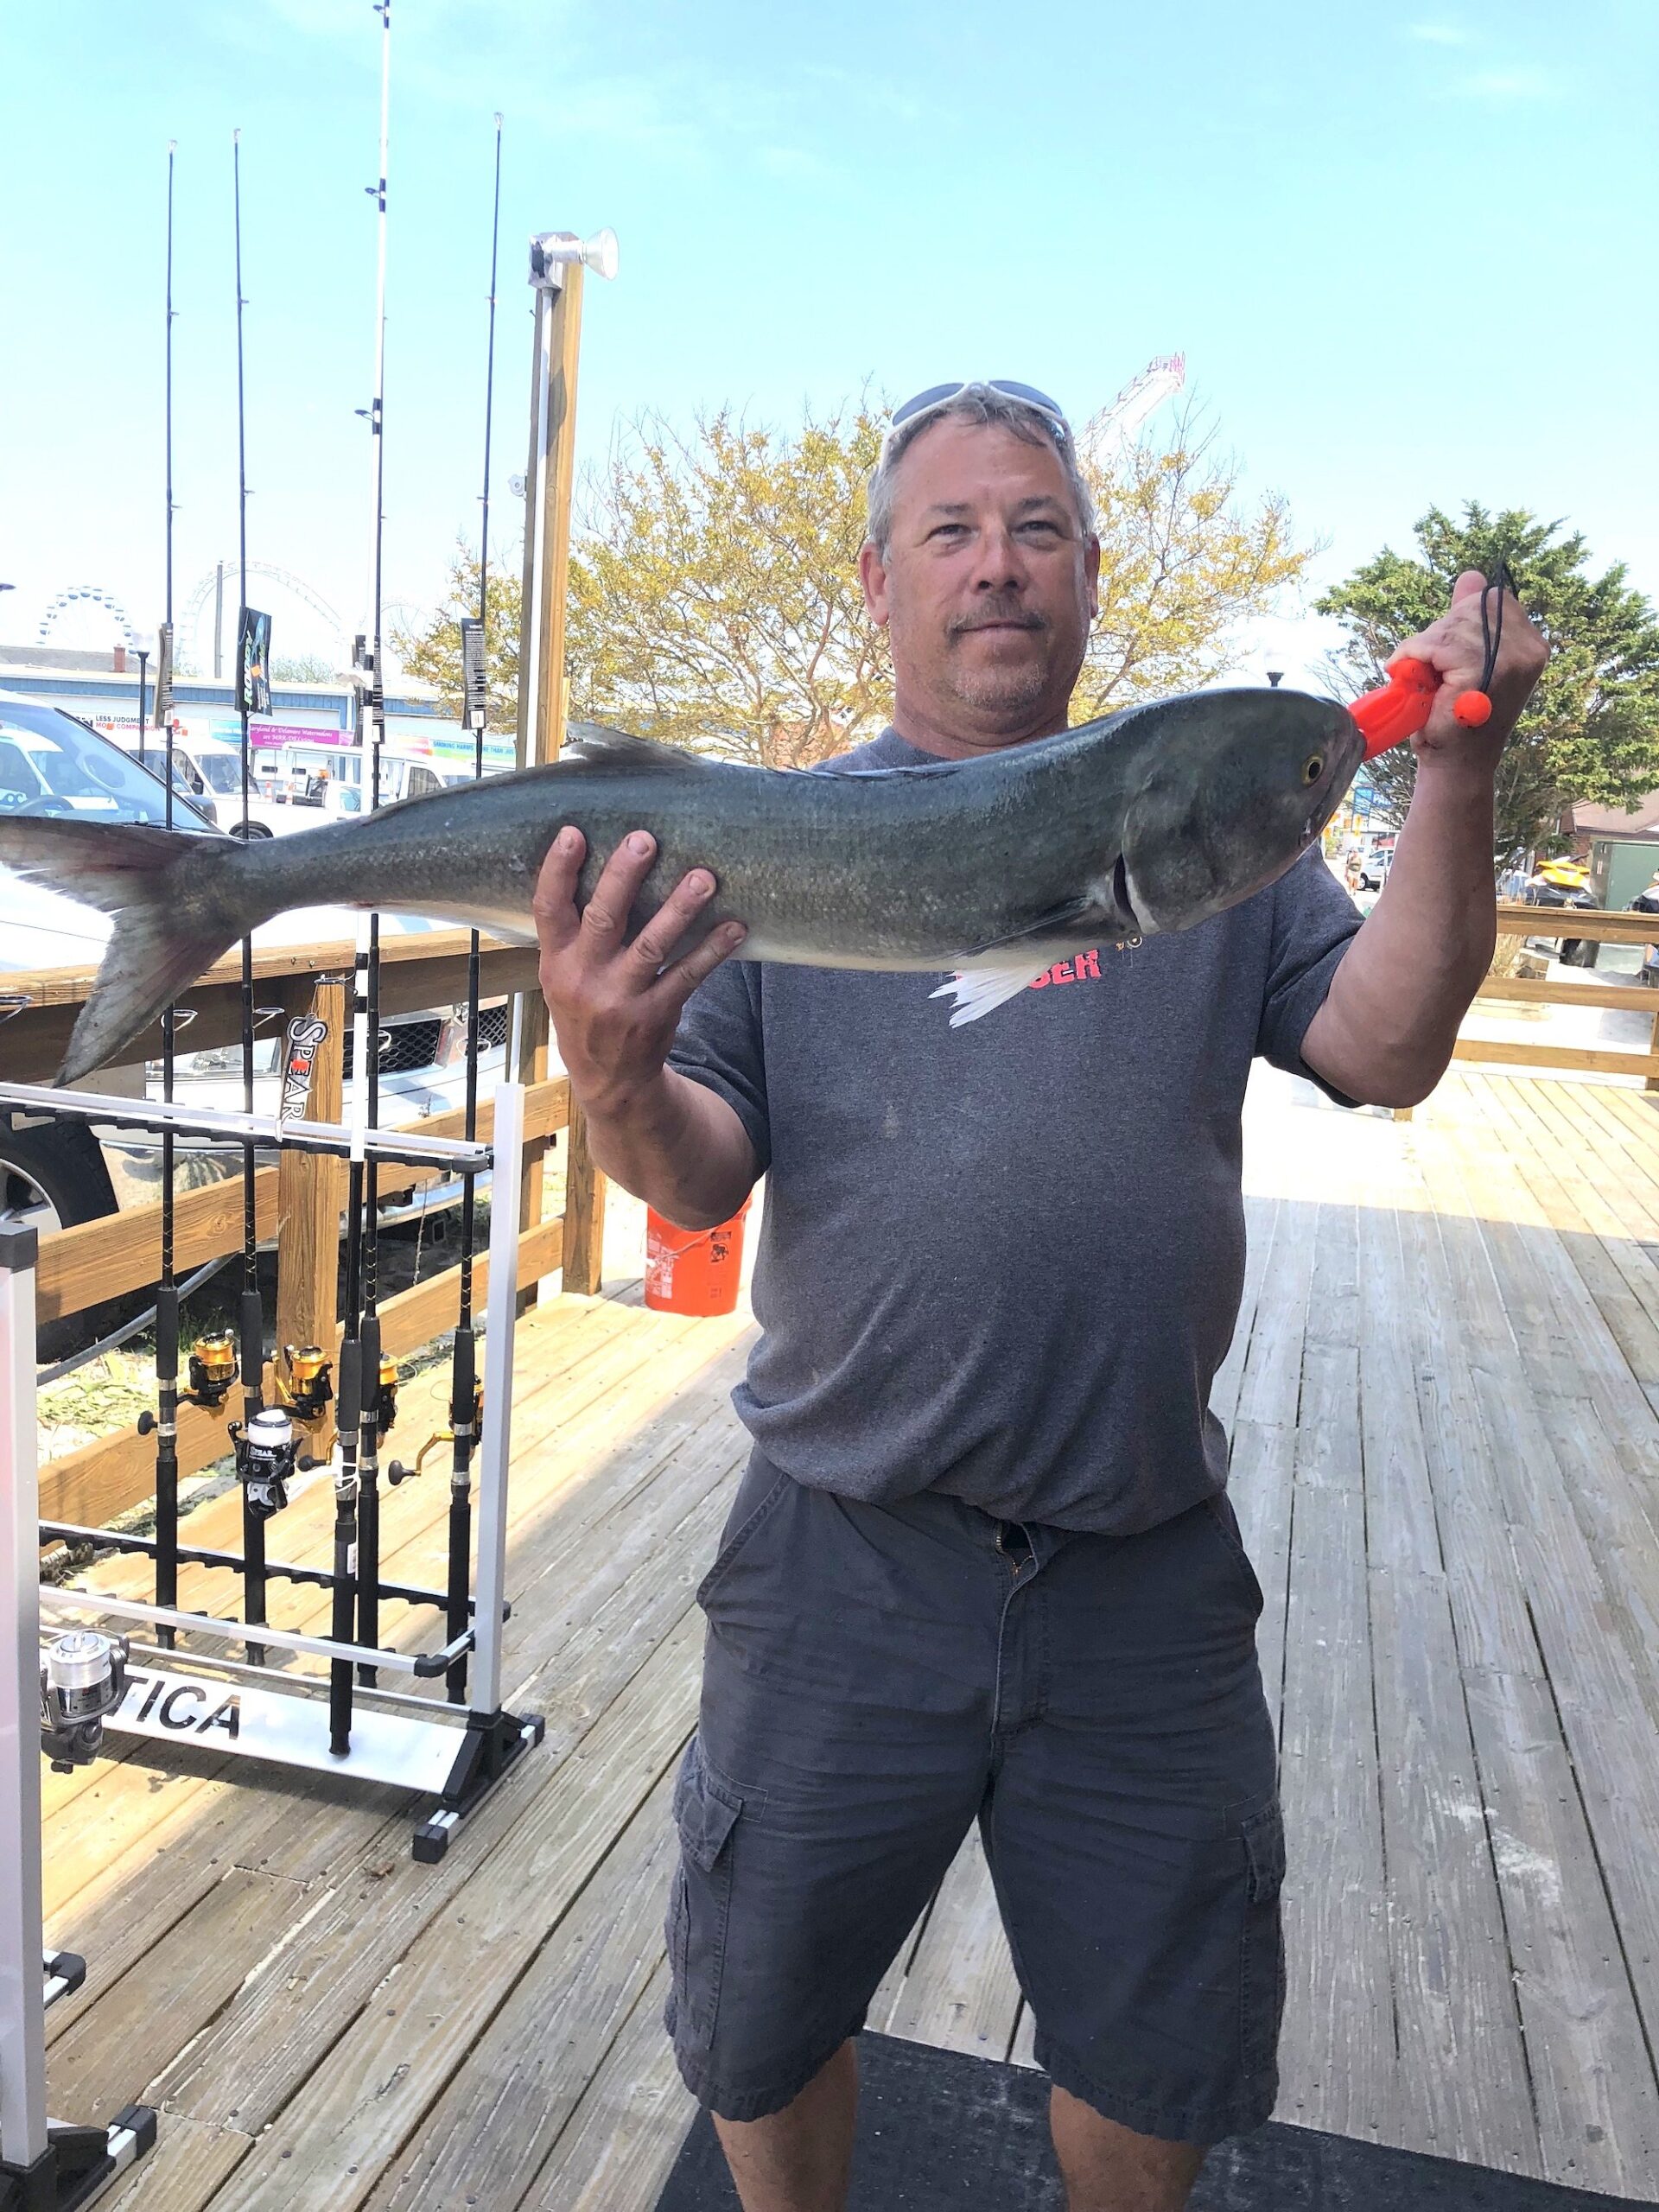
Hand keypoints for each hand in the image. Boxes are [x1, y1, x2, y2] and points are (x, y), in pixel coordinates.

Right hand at [533, 828, 745, 1114]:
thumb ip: (574, 933)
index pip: (548, 909)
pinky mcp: (656, 1014)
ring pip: (652, 946)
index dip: (557, 871)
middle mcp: (583, 978)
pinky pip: (688, 976)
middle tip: (645, 840)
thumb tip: (604, 865)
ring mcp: (620, 999)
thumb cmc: (585, 1010)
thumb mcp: (561, 976)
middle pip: (603, 919)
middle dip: (624, 878)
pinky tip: (735, 927)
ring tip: (703, 878)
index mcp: (555, 961)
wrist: (609, 1081)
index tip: (573, 833)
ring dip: (679, 909)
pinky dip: (713, 950)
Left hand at [1390, 569, 1548, 768]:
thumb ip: (1470, 618)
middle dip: (1439, 634)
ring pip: (1450, 626)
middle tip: (1432, 672)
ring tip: (1425, 681)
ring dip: (1423, 649)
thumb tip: (1471, 575)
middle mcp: (1529, 650)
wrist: (1455, 766)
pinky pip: (1436, 644)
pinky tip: (1409, 675)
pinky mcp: (1481, 671)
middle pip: (1471, 608)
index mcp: (1532, 645)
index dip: (1459, 621)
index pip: (1493, 599)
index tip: (1448, 658)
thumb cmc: (1458, 717)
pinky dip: (1413, 655)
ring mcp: (1509, 661)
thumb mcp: (1466, 659)